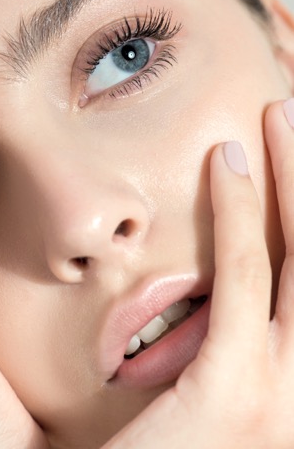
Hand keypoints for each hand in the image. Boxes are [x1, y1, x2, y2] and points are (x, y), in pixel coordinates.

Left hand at [104, 102, 293, 447]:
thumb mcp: (229, 400)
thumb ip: (240, 343)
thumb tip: (242, 285)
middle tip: (292, 114)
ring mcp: (289, 396)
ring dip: (293, 172)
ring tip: (274, 112)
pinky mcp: (236, 394)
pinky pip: (245, 280)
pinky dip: (243, 211)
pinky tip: (226, 157)